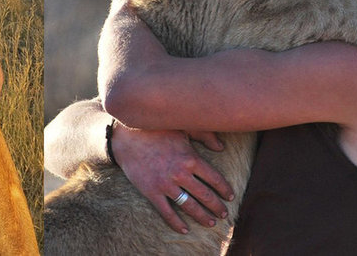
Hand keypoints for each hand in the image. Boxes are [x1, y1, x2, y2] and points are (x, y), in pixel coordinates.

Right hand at [111, 123, 233, 233]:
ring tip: (210, 222)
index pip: (214, 179)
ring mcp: (166, 184)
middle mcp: (181, 174)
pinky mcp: (151, 192)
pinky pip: (166, 212)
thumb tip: (221, 147)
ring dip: (202, 217)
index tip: (230, 196)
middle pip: (205, 195)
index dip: (225, 189)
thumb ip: (204, 135)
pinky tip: (185, 229)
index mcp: (190, 158)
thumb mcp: (182, 128)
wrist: (126, 137)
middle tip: (224, 214)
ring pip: (189, 206)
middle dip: (217, 207)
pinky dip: (176, 223)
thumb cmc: (156, 130)